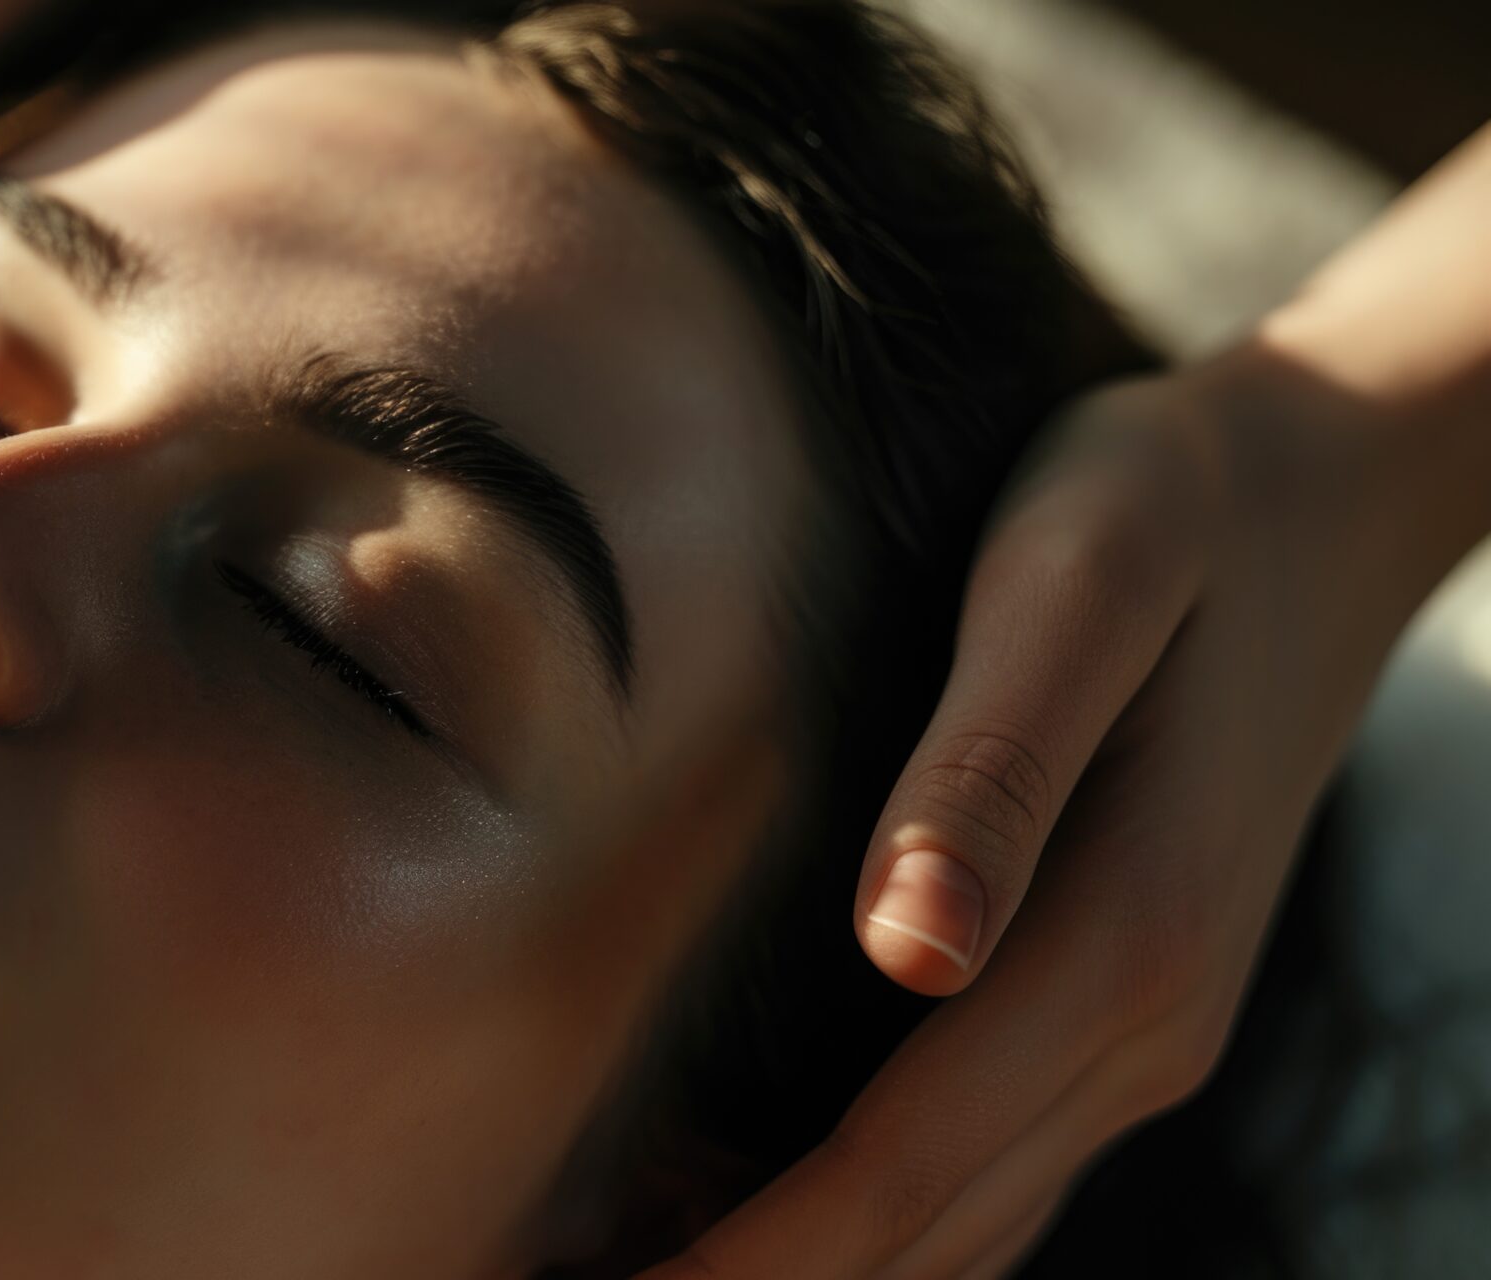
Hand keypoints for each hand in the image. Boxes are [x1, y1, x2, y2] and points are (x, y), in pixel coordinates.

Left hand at [639, 361, 1450, 1277]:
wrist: (1327, 488)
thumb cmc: (1164, 507)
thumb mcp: (1074, 584)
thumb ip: (992, 769)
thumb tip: (910, 952)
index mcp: (1115, 946)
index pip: (889, 1174)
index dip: (732, 1265)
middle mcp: (1140, 1031)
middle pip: (914, 1241)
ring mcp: (1143, 1037)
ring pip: (956, 1233)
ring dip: (798, 1277)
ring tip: (616, 1276)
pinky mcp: (1124, 1011)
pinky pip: (990, 1177)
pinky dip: (873, 1230)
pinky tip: (745, 1213)